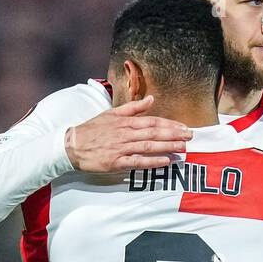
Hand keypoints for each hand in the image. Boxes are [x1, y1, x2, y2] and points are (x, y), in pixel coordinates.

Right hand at [64, 96, 192, 171]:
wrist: (72, 145)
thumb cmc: (92, 130)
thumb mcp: (111, 113)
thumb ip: (133, 107)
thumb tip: (151, 99)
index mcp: (125, 121)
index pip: (152, 121)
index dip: (169, 124)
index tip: (184, 126)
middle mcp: (125, 133)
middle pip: (154, 133)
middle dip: (173, 134)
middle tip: (190, 136)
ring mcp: (121, 148)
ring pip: (148, 146)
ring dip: (167, 146)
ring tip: (183, 148)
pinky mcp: (117, 162)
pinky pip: (138, 162)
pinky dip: (152, 161)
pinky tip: (165, 161)